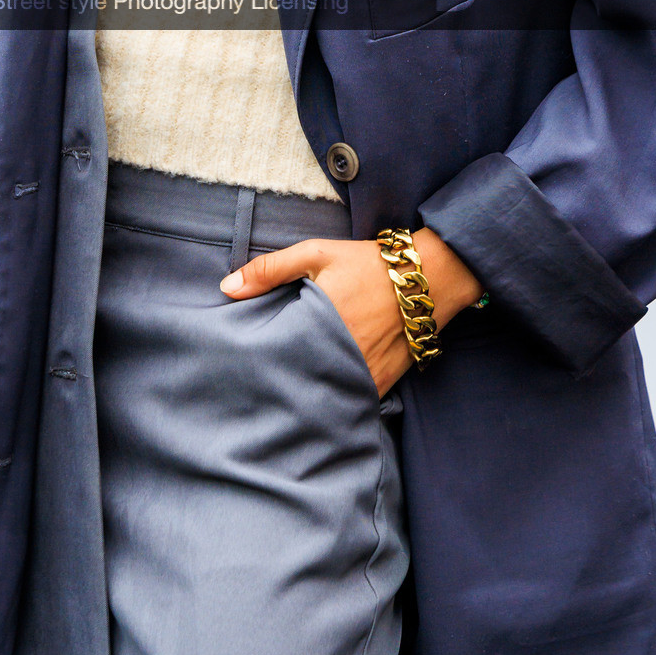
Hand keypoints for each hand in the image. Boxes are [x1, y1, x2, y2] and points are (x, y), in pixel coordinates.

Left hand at [220, 227, 479, 399]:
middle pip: (296, 383)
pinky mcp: (381, 384)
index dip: (257, 366)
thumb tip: (226, 288)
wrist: (429, 278)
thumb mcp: (316, 254)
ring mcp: (363, 374)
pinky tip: (319, 398)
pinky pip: (350, 401)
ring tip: (282, 399)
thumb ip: (270, 269)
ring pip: (323, 397)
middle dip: (277, 387)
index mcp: (318, 324)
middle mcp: (341, 355)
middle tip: (255, 390)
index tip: (241, 370)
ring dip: (305, 397)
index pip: (276, 358)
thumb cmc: (368, 263)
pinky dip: (335, 400)